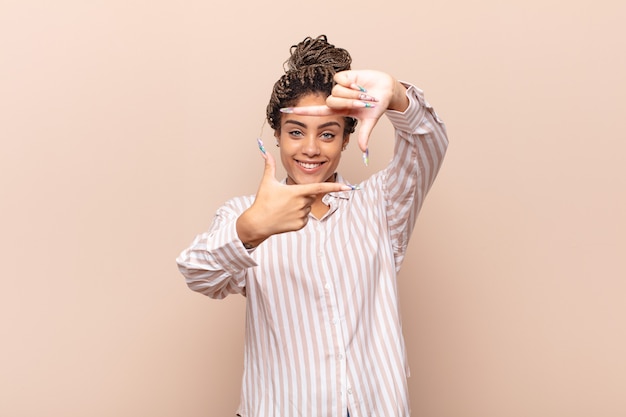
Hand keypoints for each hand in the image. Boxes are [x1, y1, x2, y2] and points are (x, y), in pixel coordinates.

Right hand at [236, 150, 352, 246]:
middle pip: (311, 196)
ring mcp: (302, 215)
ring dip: (300, 206)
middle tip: (287, 198)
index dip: (335, 186)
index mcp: (297, 192)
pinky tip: (286, 216)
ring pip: (308, 207)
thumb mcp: (267, 182)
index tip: (348, 187)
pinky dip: (298, 216)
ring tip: (284, 208)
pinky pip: (305, 218)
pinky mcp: (301, 225)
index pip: (320, 187)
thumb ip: (270, 166)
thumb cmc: (263, 202)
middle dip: (303, 195)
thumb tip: (266, 153)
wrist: (258, 223)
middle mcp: (302, 204)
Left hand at [283, 70, 408, 151]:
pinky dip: (352, 83)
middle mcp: (336, 99)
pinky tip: (358, 83)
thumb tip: (363, 150)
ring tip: (362, 93)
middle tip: (362, 102)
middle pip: (331, 101)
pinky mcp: (343, 76)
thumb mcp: (369, 121)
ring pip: (336, 91)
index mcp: (338, 110)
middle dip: (349, 103)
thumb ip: (364, 135)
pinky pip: (341, 80)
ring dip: (352, 94)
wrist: (386, 90)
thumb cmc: (377, 105)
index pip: (316, 111)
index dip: (301, 111)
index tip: (285, 110)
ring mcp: (339, 88)